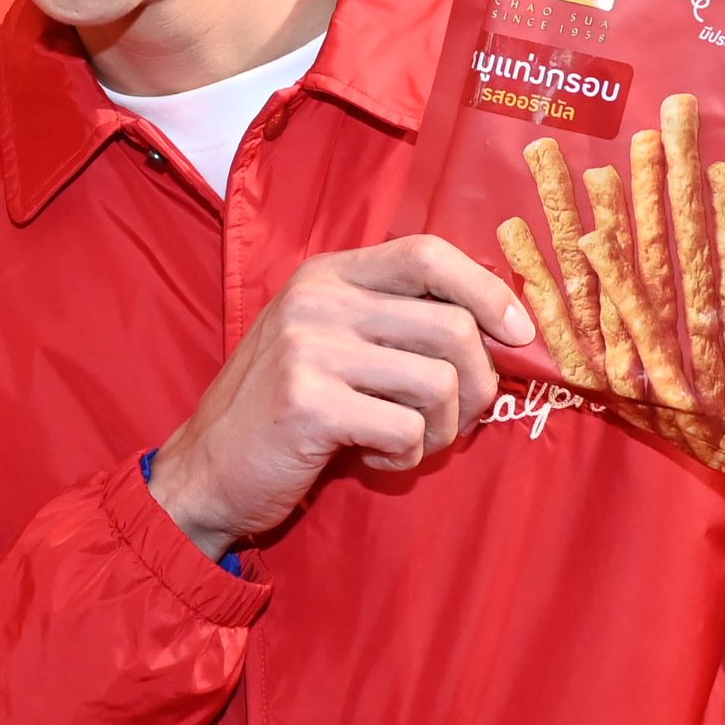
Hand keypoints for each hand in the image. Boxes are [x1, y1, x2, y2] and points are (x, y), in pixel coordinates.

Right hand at [147, 235, 535, 553]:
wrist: (204, 472)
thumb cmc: (283, 415)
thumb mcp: (331, 345)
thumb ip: (396, 324)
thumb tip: (503, 328)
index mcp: (326, 276)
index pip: (427, 252)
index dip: (488, 290)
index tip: (520, 334)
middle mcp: (317, 300)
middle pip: (452, 326)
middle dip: (476, 386)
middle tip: (452, 421)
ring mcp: (309, 348)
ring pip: (440, 382)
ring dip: (441, 430)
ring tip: (404, 443)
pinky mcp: (308, 403)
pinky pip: (406, 429)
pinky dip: (404, 458)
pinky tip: (370, 460)